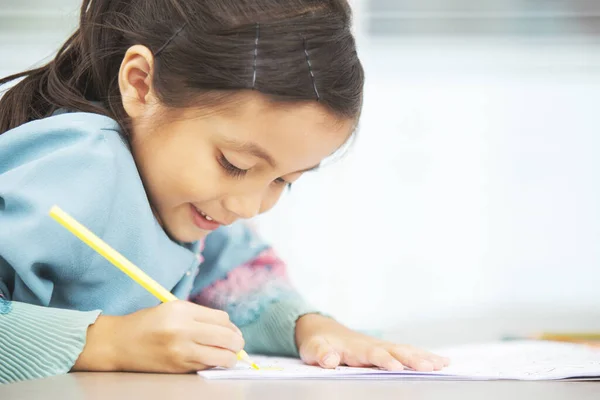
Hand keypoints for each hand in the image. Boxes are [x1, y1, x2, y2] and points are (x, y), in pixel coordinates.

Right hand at [73, 301, 244, 372]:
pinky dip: (214, 364)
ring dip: (230, 356)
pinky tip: (211, 360)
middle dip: (237, 342)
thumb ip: (199, 315)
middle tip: (237, 344)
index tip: (231, 329)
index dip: (231, 325)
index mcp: (182, 310)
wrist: (118, 343)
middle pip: (227, 337)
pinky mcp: (178, 367)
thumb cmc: (147, 323)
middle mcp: (183, 329)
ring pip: (222, 356)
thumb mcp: (173, 309)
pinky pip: (207, 366)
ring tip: (229, 355)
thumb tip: (228, 327)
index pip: (222, 318)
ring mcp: (181, 350)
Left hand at [296, 314, 449, 371]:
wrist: (322, 330)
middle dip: (412, 359)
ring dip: (424, 357)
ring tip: (442, 364)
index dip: (384, 360)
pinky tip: (442, 362)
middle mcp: (372, 345)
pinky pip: (408, 352)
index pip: (372, 354)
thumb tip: (330, 359)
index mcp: (355, 347)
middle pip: (396, 351)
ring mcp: (381, 346)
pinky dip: (424, 356)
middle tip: (429, 367)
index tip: (396, 368)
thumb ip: (320, 353)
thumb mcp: (313, 348)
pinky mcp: (387, 349)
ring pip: (406, 350)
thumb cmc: (318, 342)